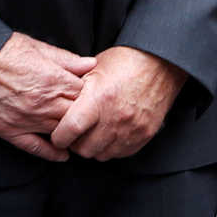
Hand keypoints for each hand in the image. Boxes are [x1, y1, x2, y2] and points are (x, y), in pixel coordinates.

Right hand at [0, 32, 96, 159]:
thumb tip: (90, 64)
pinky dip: (52, 154)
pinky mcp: (11, 131)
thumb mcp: (36, 47)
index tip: (92, 96)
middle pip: (77, 117)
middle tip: (90, 118)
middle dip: (85, 117)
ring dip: (72, 135)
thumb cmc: (0, 50)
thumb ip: (66, 59)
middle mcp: (45, 103)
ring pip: (61, 134)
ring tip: (79, 135)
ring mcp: (28, 120)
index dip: (91, 95)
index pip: (86, 95)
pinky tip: (62, 154)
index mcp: (54, 80)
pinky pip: (37, 148)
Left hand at [46, 45, 186, 160]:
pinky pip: (120, 154)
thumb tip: (56, 106)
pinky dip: (110, 148)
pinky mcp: (144, 135)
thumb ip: (74, 90)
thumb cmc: (124, 62)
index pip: (70, 130)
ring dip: (93, 148)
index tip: (57, 135)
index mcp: (99, 99)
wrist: (159, 64)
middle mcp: (115, 118)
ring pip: (101, 155)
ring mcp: (131, 129)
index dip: (59, 137)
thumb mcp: (92, 69)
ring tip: (91, 134)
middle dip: (74, 144)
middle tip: (73, 135)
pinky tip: (108, 135)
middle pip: (84, 149)